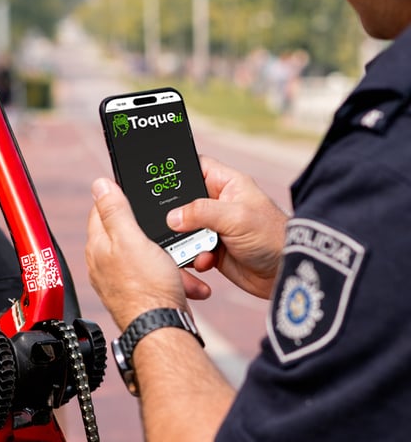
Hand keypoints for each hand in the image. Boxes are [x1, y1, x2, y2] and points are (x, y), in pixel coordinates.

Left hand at [86, 177, 208, 330]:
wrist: (162, 330)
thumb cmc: (146, 288)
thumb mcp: (132, 239)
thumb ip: (115, 211)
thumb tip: (99, 185)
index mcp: (98, 246)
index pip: (101, 210)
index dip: (119, 198)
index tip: (137, 196)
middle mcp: (104, 264)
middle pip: (128, 233)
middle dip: (153, 233)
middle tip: (166, 234)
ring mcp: (121, 280)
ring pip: (148, 257)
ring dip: (169, 258)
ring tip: (180, 262)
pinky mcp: (139, 294)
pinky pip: (158, 278)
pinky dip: (174, 278)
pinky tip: (185, 282)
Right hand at [166, 156, 287, 299]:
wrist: (284, 274)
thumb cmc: (272, 237)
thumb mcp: (235, 217)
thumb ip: (201, 212)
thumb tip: (172, 217)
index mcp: (227, 184)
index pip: (196, 167)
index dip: (177, 171)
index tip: (158, 180)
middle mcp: (218, 203)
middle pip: (183, 201)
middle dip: (176, 214)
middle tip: (170, 221)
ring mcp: (214, 227)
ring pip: (184, 228)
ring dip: (185, 240)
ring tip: (195, 246)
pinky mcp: (213, 249)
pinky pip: (191, 249)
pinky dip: (193, 256)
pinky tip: (206, 261)